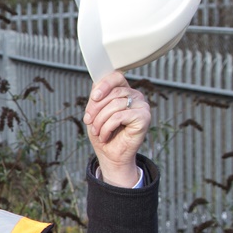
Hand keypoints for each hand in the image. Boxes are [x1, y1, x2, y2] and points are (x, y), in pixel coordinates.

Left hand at [83, 70, 149, 187]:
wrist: (110, 155)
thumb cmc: (103, 134)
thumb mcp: (95, 113)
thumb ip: (96, 97)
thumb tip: (96, 84)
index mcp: (124, 91)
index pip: (116, 77)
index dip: (104, 84)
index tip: (93, 97)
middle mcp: (135, 96)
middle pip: (113, 92)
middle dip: (96, 108)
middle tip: (89, 121)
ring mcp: (142, 106)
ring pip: (115, 105)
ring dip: (100, 121)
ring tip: (97, 131)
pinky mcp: (144, 117)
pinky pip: (119, 116)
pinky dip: (107, 127)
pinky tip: (105, 135)